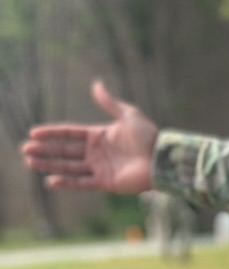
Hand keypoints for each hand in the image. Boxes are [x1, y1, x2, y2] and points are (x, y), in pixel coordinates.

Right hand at [22, 81, 157, 195]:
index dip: (52, 134)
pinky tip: (51, 181)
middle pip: (65, 151)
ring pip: (69, 167)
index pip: (69, 134)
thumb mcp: (128, 115)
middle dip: (45, 151)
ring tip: (30, 163)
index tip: (34, 133)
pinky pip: (83, 183)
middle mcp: (96, 152)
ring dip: (50, 165)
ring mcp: (100, 168)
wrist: (163, 159)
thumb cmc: (149, 137)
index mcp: (99, 136)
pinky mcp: (106, 183)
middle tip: (25, 150)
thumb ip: (110, 103)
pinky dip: (67, 183)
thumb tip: (96, 84)